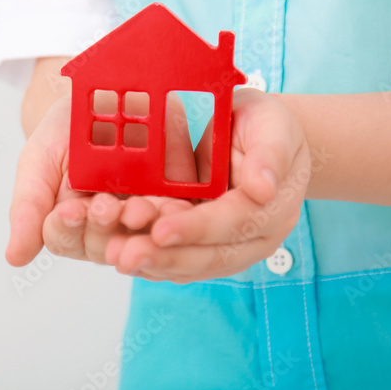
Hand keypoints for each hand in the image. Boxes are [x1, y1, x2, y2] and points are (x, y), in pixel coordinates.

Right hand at [4, 92, 205, 266]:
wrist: (105, 90)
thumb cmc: (66, 128)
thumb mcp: (40, 159)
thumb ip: (29, 206)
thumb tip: (13, 258)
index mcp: (70, 222)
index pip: (64, 238)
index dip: (66, 227)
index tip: (69, 210)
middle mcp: (106, 226)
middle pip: (104, 244)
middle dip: (105, 226)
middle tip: (105, 207)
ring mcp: (142, 214)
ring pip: (142, 235)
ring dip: (141, 225)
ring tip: (139, 209)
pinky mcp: (177, 198)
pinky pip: (178, 214)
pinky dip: (175, 211)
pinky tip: (172, 205)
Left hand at [105, 89, 310, 282]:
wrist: (260, 134)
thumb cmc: (264, 126)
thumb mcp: (273, 125)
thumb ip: (269, 153)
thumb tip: (263, 188)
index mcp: (273, 207)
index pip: (233, 223)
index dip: (196, 228)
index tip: (161, 231)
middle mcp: (254, 236)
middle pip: (210, 255)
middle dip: (166, 256)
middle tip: (126, 255)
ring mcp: (230, 245)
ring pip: (191, 264)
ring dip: (153, 263)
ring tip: (117, 258)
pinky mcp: (207, 246)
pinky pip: (180, 261)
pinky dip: (152, 263)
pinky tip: (123, 259)